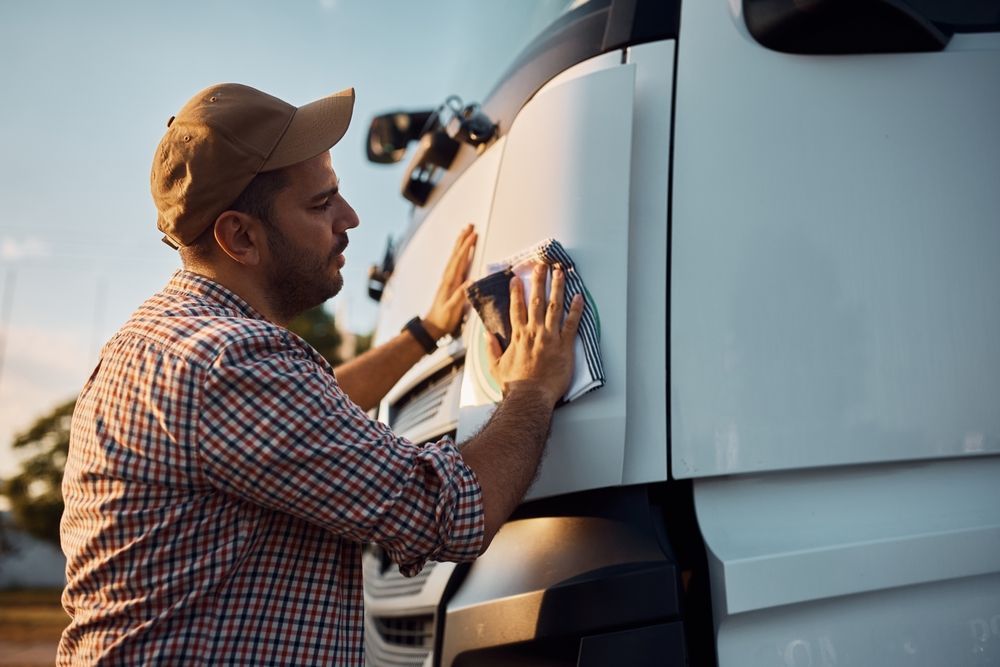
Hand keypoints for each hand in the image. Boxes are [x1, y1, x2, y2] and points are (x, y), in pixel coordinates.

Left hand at [422, 225, 476, 338]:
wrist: (432, 326)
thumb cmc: (443, 319)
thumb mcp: (453, 309)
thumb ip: (461, 295)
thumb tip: (471, 281)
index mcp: (450, 282)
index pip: (459, 260)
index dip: (466, 247)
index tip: (474, 235)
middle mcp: (448, 278)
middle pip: (456, 254)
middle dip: (463, 239)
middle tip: (469, 226)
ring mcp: (447, 280)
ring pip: (455, 257)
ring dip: (460, 244)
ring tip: (465, 233)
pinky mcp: (449, 283)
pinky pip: (455, 263)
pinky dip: (458, 254)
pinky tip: (461, 252)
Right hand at [487, 262, 583, 407]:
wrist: (530, 397)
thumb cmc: (515, 386)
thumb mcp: (496, 367)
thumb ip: (491, 349)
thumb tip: (487, 335)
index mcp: (518, 336)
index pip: (517, 308)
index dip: (517, 291)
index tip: (517, 278)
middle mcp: (534, 332)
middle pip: (537, 301)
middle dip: (539, 280)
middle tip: (541, 265)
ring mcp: (550, 337)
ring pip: (555, 306)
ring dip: (558, 287)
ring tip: (560, 272)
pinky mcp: (564, 346)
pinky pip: (572, 323)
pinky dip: (576, 309)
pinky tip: (579, 296)